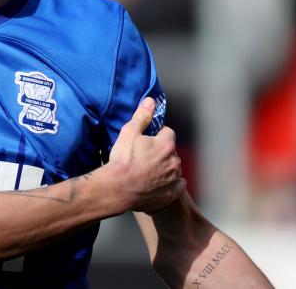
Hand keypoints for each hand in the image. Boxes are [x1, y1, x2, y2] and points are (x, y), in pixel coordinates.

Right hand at [108, 97, 184, 212]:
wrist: (117, 189)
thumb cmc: (123, 160)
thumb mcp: (129, 133)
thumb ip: (142, 116)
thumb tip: (150, 101)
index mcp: (166, 144)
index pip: (167, 132)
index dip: (156, 136)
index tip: (145, 141)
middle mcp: (175, 161)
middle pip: (171, 151)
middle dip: (161, 152)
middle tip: (143, 157)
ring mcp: (174, 179)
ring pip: (174, 168)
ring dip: (165, 168)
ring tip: (147, 172)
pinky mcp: (171, 194)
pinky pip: (177, 185)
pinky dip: (170, 184)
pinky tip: (157, 184)